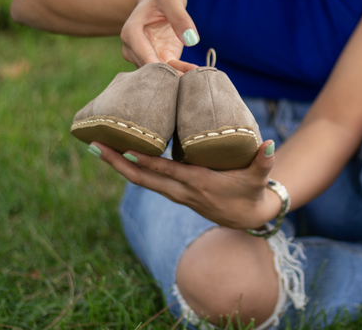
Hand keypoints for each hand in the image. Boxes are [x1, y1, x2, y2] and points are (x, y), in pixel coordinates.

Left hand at [92, 140, 280, 229]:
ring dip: (119, 165)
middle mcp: (181, 190)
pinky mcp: (175, 192)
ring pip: (141, 180)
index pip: (166, 172)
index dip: (145, 161)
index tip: (123, 149)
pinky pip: (149, 181)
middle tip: (94, 146)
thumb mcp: (259, 178)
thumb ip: (263, 161)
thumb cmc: (251, 193)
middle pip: (142, 178)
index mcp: (198, 183)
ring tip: (99, 148)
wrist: (247, 217)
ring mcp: (175, 193)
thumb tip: (268, 144)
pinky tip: (120, 156)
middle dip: (117, 162)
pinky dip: (132, 169)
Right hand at [121, 0, 199, 74]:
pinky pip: (171, 70)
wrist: (157, 2)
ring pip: (159, 73)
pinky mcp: (159, 60)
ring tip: (197, 76)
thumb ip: (180, 16)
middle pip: (149, 68)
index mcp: (131, 32)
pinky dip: (183, 72)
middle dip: (167, 75)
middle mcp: (133, 48)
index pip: (141, 53)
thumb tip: (191, 40)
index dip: (156, 65)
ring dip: (177, 76)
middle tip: (190, 78)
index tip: (173, 73)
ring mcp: (144, 56)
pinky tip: (196, 71)